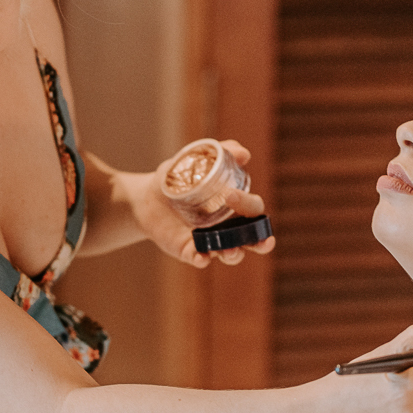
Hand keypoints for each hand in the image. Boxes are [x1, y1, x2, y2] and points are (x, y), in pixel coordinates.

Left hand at [137, 140, 275, 267]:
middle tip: (265, 241)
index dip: (249, 205)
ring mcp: (210, 240)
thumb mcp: (196, 160)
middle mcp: (227, 227)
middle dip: (262, 242)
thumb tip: (244, 154)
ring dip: (234, 254)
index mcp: (235, 206)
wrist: (147, 197)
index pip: (254, 210)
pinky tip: (201, 257)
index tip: (231, 195)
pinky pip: (200, 258)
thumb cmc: (178, 177)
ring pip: (231, 254)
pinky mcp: (190, 250)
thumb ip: (220, 153)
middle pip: (253, 239)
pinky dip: (202, 259)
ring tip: (229, 251)